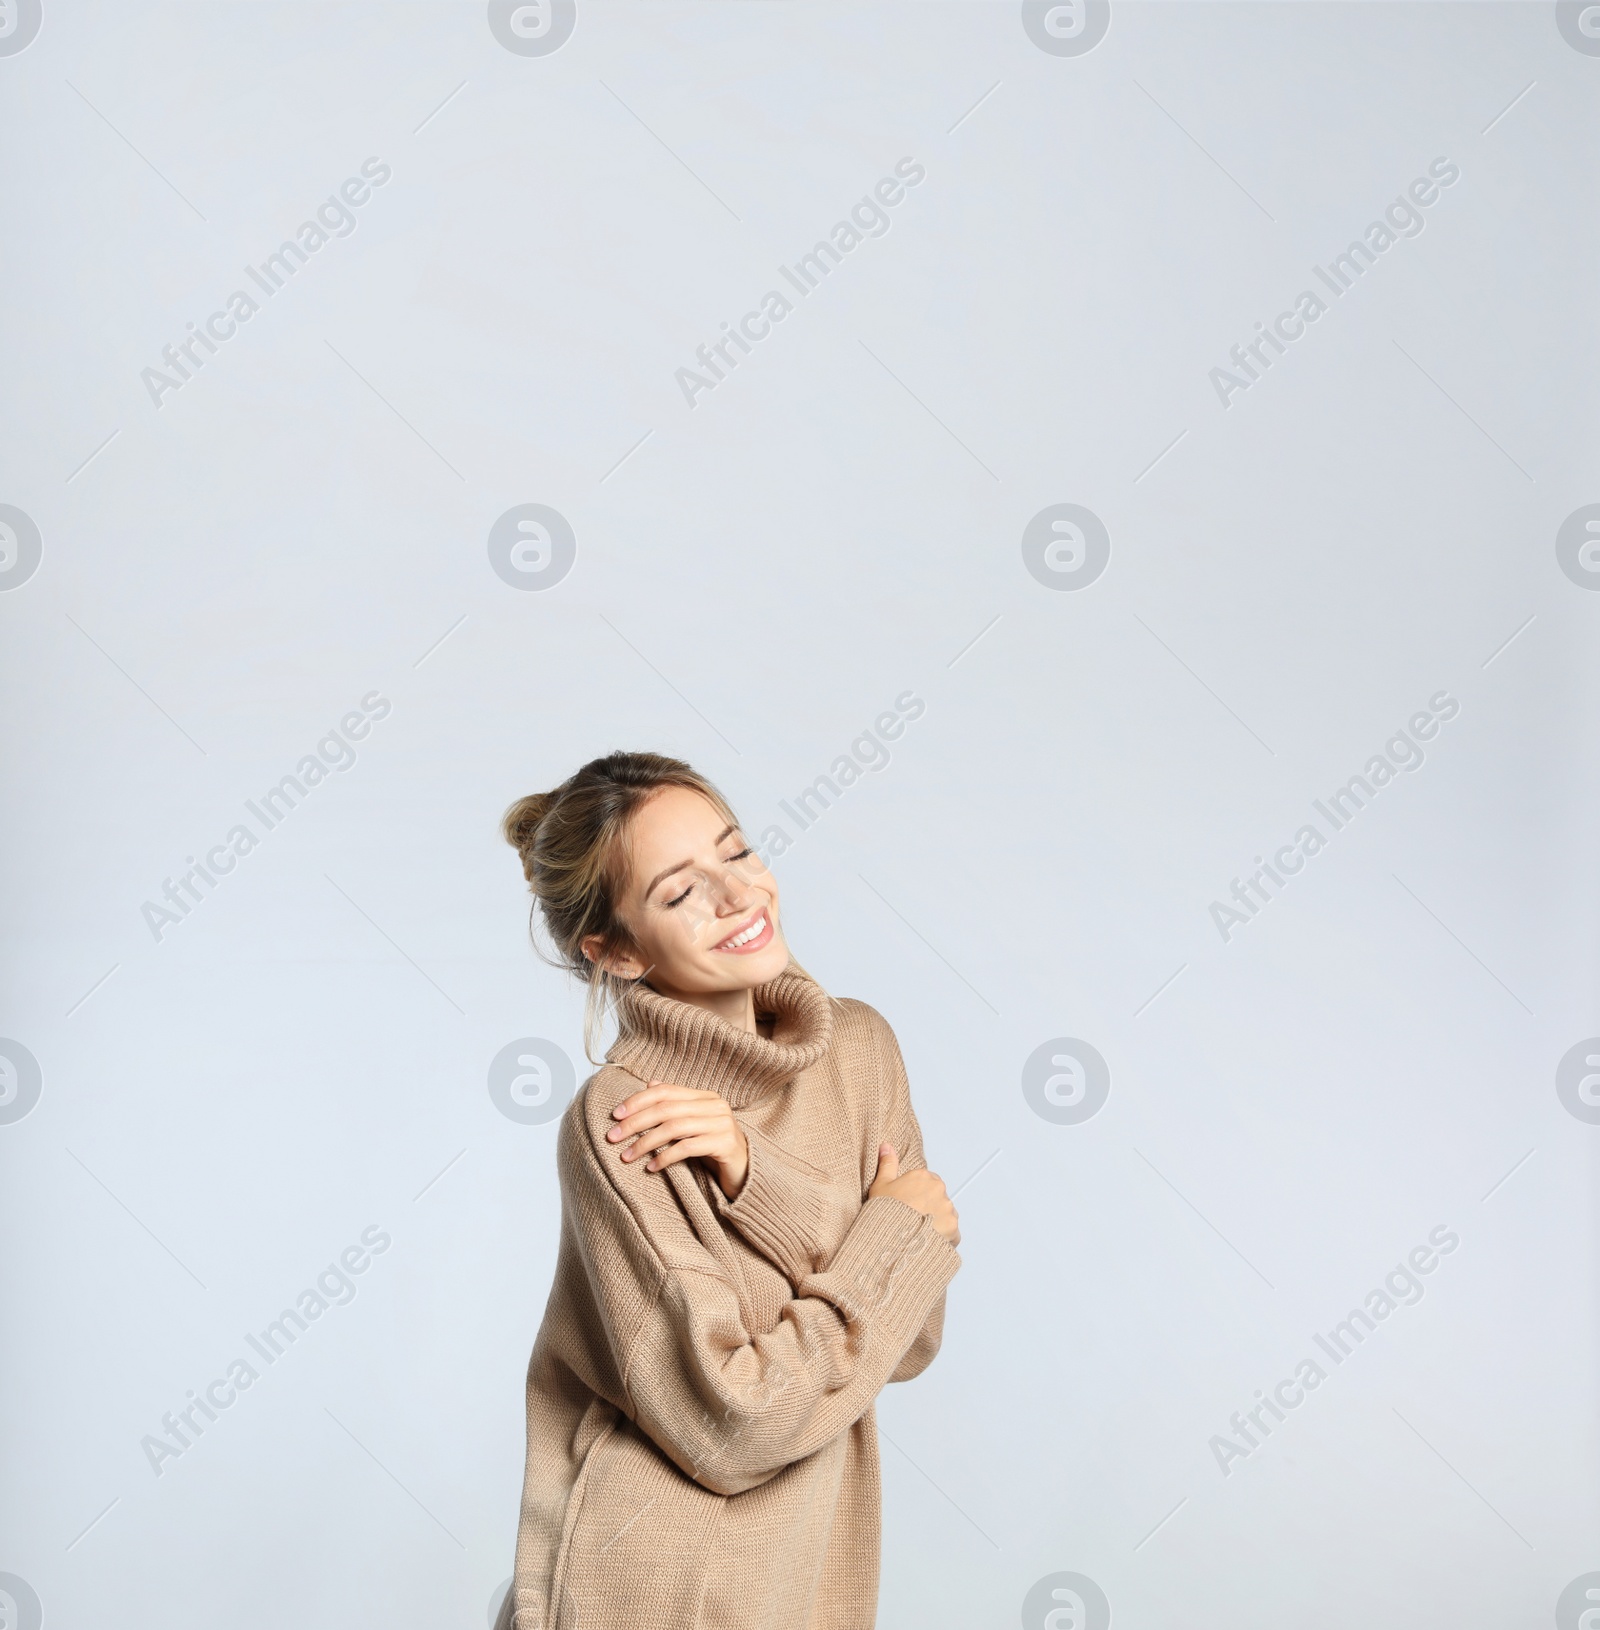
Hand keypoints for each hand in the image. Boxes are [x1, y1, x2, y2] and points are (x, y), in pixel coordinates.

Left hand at [607, 1080, 749, 1199]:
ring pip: (674, 1127)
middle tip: (612, 1136)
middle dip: (635, 1123)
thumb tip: (650, 1083)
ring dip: (645, 1142)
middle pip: (666, 1109)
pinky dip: (665, 1157)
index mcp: (704, 1096)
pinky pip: (687, 1147)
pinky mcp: (725, 1143)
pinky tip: (651, 1167)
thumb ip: (674, 1104)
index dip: (637, 1101)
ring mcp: (722, 1123)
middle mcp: (715, 1105)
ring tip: (626, 1156)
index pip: (665, 1091)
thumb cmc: (712, 1147)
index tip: (615, 1115)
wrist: (745, 1171)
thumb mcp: (692, 1124)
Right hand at [867, 1143, 959, 1245]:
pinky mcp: (953, 1228)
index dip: (916, 1195)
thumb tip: (886, 1145)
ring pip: (945, 1215)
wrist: (890, 1239)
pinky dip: (944, 1239)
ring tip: (919, 1233)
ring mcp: (947, 1208)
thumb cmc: (884, 1212)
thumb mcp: (881, 1185)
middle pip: (938, 1198)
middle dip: (929, 1207)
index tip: (908, 1204)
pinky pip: (952, 1234)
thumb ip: (888, 1163)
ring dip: (937, 1223)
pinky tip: (928, 1242)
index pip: (927, 1182)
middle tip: (912, 1219)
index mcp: (923, 1176)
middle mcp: (938, 1189)